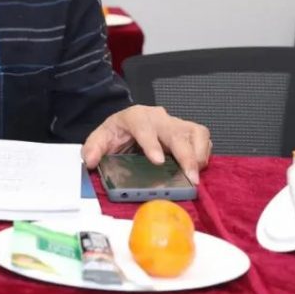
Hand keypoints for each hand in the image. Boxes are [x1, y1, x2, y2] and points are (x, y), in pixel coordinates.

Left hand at [81, 105, 211, 183]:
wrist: (128, 126)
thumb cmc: (118, 133)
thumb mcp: (101, 138)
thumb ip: (93, 148)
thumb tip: (90, 161)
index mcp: (135, 117)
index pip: (144, 127)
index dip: (152, 143)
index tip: (158, 161)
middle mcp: (158, 117)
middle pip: (176, 131)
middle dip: (185, 154)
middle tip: (190, 176)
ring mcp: (175, 123)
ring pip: (195, 132)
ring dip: (198, 153)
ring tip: (195, 175)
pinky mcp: (188, 131)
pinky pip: (203, 139)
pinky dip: (204, 153)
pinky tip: (198, 168)